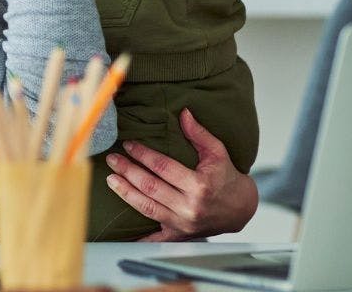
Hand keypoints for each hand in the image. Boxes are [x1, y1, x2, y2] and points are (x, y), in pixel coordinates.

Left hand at [104, 109, 259, 240]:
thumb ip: (199, 133)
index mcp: (200, 185)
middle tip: (112, 159)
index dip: (143, 155)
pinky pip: (154, 238)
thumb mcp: (217, 152)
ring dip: (126, 193)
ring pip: (147, 208)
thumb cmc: (226, 178)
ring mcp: (183, 223)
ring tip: (111, 180)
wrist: (240, 209)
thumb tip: (183, 113)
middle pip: (150, 187)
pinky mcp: (179, 235)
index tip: (128, 145)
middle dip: (128, 171)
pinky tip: (121, 229)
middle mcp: (190, 207)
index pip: (163, 167)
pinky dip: (138, 235)